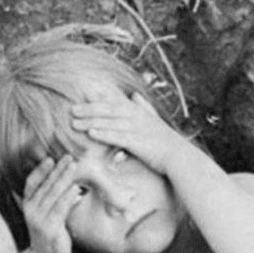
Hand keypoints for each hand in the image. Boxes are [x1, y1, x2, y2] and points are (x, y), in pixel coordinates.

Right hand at [20, 154, 79, 252]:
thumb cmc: (49, 236)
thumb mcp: (49, 216)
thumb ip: (53, 201)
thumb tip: (67, 185)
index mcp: (28, 205)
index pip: (31, 183)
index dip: (41, 170)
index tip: (51, 159)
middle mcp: (31, 210)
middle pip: (45, 185)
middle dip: (58, 170)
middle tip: (69, 158)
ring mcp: (39, 219)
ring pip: (53, 194)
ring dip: (64, 179)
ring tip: (74, 167)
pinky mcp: (49, 228)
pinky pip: (60, 208)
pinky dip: (68, 197)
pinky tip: (76, 188)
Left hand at [70, 90, 196, 176]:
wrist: (182, 158)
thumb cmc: (167, 143)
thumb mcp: (156, 121)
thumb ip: (144, 107)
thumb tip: (134, 94)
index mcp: (140, 112)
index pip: (116, 102)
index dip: (98, 98)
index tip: (82, 94)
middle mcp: (137, 117)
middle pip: (109, 110)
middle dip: (89, 109)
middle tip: (71, 110)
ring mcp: (138, 129)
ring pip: (110, 122)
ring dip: (91, 121)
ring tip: (74, 123)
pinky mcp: (138, 142)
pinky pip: (117, 136)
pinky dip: (104, 134)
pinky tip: (91, 134)